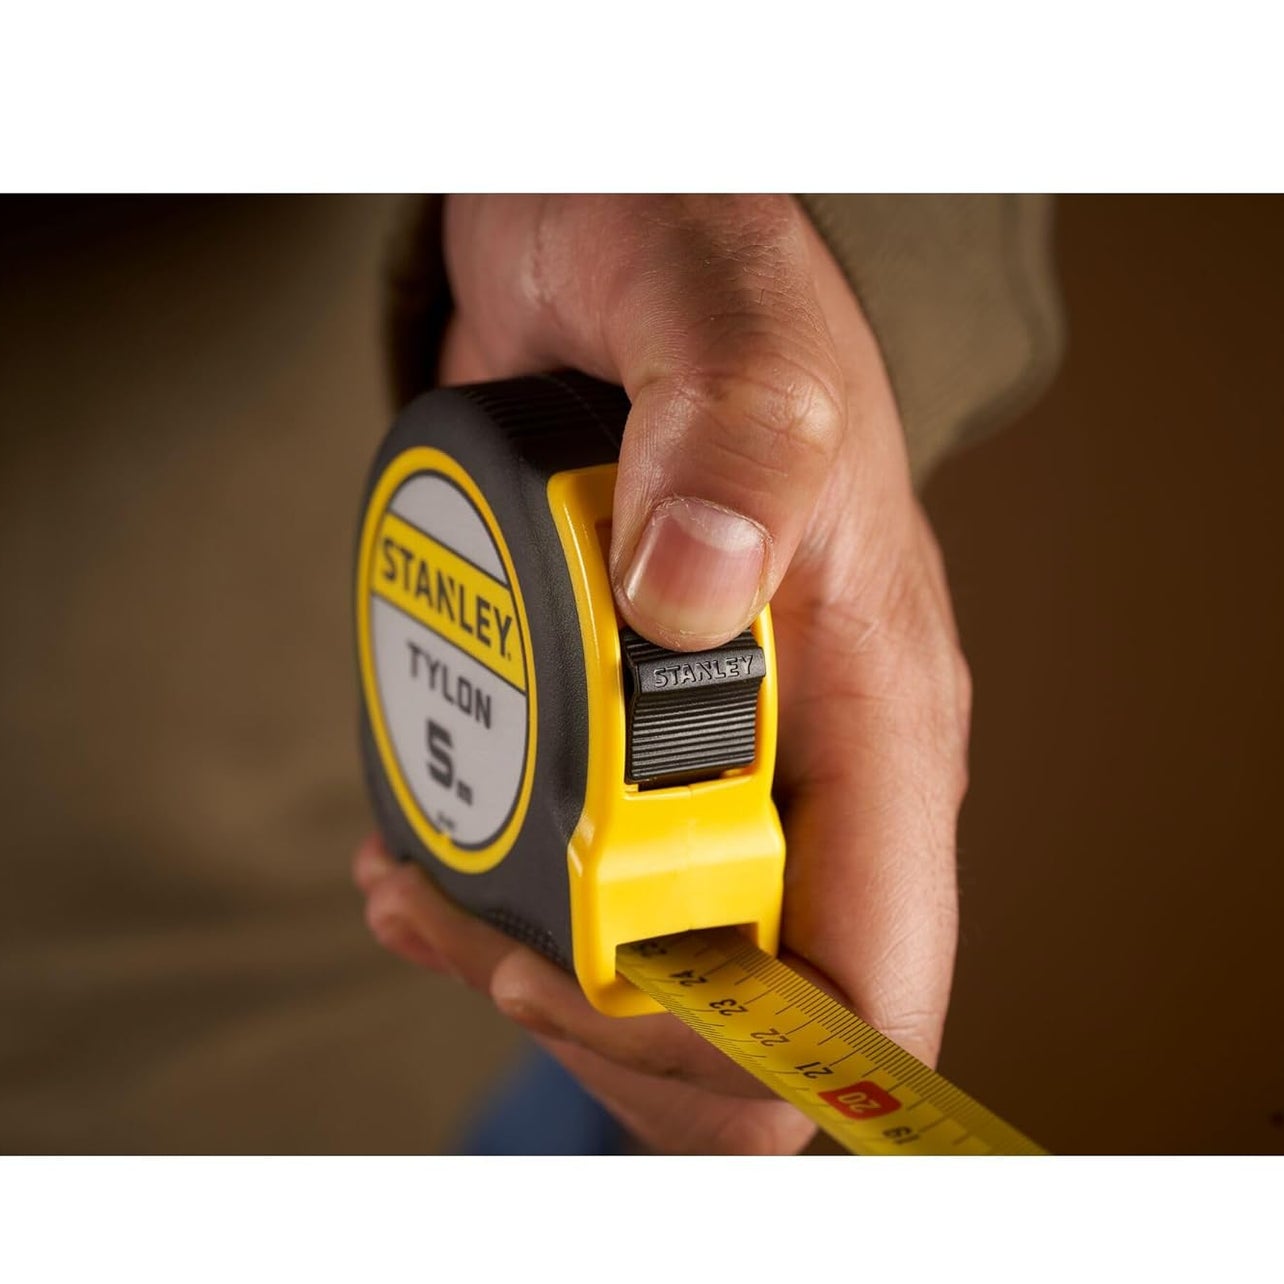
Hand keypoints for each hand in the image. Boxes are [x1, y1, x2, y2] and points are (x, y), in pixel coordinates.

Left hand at [354, 195, 970, 1153]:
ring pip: (648, 976)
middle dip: (591, 1015)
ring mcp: (718, 771)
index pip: (865, 985)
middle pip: (741, 1021)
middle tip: (457, 921)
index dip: (725, 1043)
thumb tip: (688, 599)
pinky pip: (579, 892)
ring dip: (518, 970)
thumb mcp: (725, 317)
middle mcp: (812, 770)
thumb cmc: (695, 270)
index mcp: (880, 712)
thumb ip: (737, 434)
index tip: (566, 962)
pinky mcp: (629, 749)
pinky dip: (482, 910)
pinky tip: (403, 857)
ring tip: (405, 893)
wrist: (614, 240)